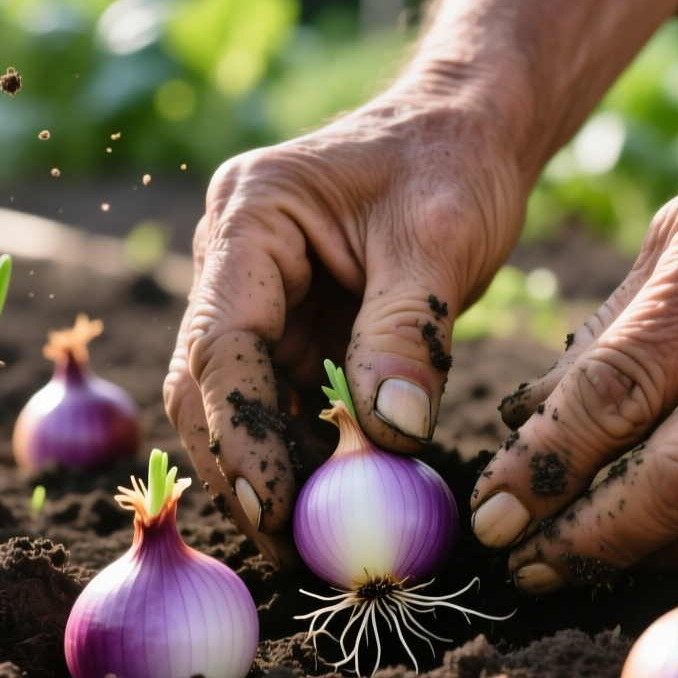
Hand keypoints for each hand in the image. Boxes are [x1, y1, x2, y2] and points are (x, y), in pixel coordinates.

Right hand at [164, 92, 526, 568]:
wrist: (470, 129)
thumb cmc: (454, 162)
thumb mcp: (441, 238)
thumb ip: (408, 332)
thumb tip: (389, 436)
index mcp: (250, 215)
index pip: (221, 342)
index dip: (243, 432)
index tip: (279, 507)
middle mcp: (232, 260)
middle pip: (206, 384)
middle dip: (242, 468)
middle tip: (291, 548)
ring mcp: (256, 297)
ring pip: (235, 404)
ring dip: (268, 471)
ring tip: (314, 544)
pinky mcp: (289, 328)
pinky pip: (281, 403)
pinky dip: (303, 455)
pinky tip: (335, 505)